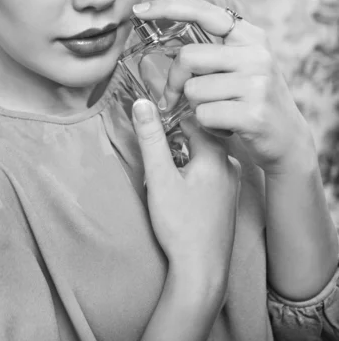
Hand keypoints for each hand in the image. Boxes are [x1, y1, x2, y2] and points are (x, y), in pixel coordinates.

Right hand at [132, 99, 240, 286]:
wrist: (203, 270)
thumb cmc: (180, 224)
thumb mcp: (159, 177)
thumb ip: (151, 138)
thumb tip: (142, 103)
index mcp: (216, 154)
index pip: (192, 118)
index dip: (170, 118)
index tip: (153, 126)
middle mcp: (229, 163)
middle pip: (199, 134)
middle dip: (175, 136)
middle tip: (156, 148)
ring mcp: (232, 181)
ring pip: (204, 152)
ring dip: (184, 153)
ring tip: (165, 168)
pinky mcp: (229, 196)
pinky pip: (210, 168)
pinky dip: (193, 167)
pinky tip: (181, 184)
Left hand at [133, 0, 315, 174]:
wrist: (288, 140)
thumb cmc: (252, 100)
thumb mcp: (242, 65)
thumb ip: (213, 50)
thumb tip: (164, 39)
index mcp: (251, 37)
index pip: (204, 12)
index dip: (169, 8)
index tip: (138, 11)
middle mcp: (257, 55)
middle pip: (188, 57)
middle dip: (174, 81)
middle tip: (174, 98)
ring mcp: (257, 84)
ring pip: (193, 90)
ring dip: (194, 107)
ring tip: (217, 112)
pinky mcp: (253, 114)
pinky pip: (203, 115)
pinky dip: (205, 126)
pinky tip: (224, 128)